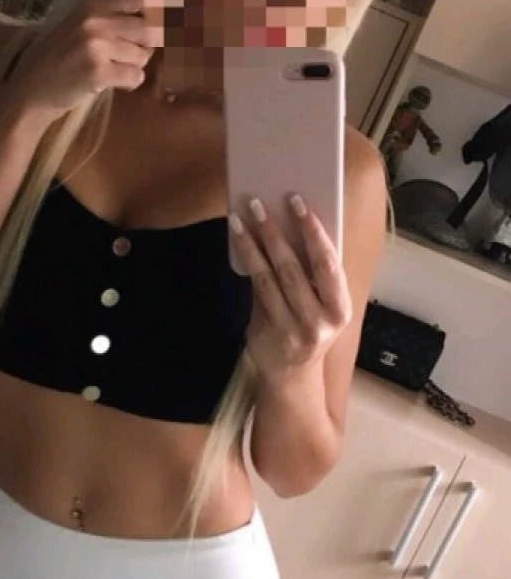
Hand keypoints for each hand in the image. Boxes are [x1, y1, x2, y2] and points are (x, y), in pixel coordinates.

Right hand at [3, 0, 162, 122]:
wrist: (31, 89)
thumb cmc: (58, 57)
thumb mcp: (81, 25)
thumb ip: (113, 16)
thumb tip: (161, 13)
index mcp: (93, 4)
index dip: (163, 5)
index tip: (170, 18)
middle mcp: (96, 20)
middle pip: (150, 28)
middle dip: (148, 46)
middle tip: (132, 55)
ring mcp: (96, 45)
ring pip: (143, 56)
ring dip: (134, 67)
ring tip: (112, 69)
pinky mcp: (97, 72)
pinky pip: (135, 76)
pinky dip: (129, 83)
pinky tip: (112, 83)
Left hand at [229, 195, 352, 384]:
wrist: (292, 375)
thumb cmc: (308, 326)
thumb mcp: (321, 304)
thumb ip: (310, 272)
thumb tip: (288, 223)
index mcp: (340, 308)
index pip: (328, 264)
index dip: (314, 232)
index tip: (298, 203)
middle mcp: (319, 321)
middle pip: (294, 269)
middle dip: (275, 233)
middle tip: (259, 203)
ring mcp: (291, 330)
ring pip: (268, 278)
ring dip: (253, 244)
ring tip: (240, 217)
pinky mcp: (267, 334)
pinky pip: (254, 290)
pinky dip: (247, 262)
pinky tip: (238, 241)